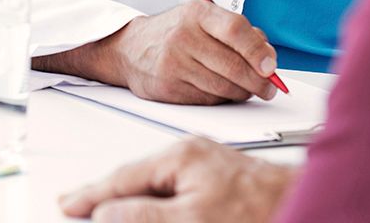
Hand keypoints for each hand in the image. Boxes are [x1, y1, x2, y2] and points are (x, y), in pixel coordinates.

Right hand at [32, 0, 279, 103]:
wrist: (130, 48)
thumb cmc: (176, 33)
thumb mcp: (203, 19)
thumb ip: (237, 32)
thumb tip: (267, 56)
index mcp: (198, 13)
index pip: (235, 30)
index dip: (257, 50)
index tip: (270, 66)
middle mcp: (184, 36)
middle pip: (232, 65)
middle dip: (258, 81)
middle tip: (269, 87)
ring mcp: (174, 63)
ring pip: (222, 86)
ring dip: (242, 92)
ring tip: (248, 90)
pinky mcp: (168, 87)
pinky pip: (207, 99)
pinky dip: (222, 99)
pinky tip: (224, 92)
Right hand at [59, 137, 296, 221]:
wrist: (301, 204)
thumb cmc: (256, 211)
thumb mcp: (191, 220)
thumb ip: (144, 217)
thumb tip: (105, 213)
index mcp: (180, 157)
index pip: (123, 178)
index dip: (92, 195)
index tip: (68, 205)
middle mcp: (191, 154)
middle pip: (136, 178)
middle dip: (107, 195)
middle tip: (78, 206)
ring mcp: (205, 164)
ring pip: (155, 183)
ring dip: (131, 198)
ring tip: (108, 210)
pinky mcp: (217, 178)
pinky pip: (174, 187)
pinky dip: (156, 199)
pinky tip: (153, 208)